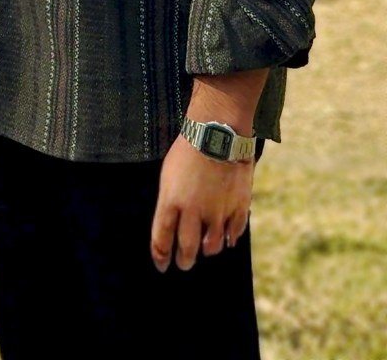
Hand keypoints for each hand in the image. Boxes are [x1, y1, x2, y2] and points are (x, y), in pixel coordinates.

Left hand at [150, 137, 253, 272]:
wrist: (217, 133)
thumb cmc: (188, 151)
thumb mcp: (169, 175)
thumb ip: (171, 202)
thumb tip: (175, 224)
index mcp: (171, 201)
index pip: (162, 238)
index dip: (161, 255)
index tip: (162, 265)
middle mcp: (193, 211)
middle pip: (187, 247)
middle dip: (184, 260)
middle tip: (183, 265)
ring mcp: (217, 211)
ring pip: (212, 246)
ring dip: (207, 251)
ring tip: (205, 251)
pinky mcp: (237, 208)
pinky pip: (234, 234)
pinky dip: (229, 239)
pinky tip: (227, 239)